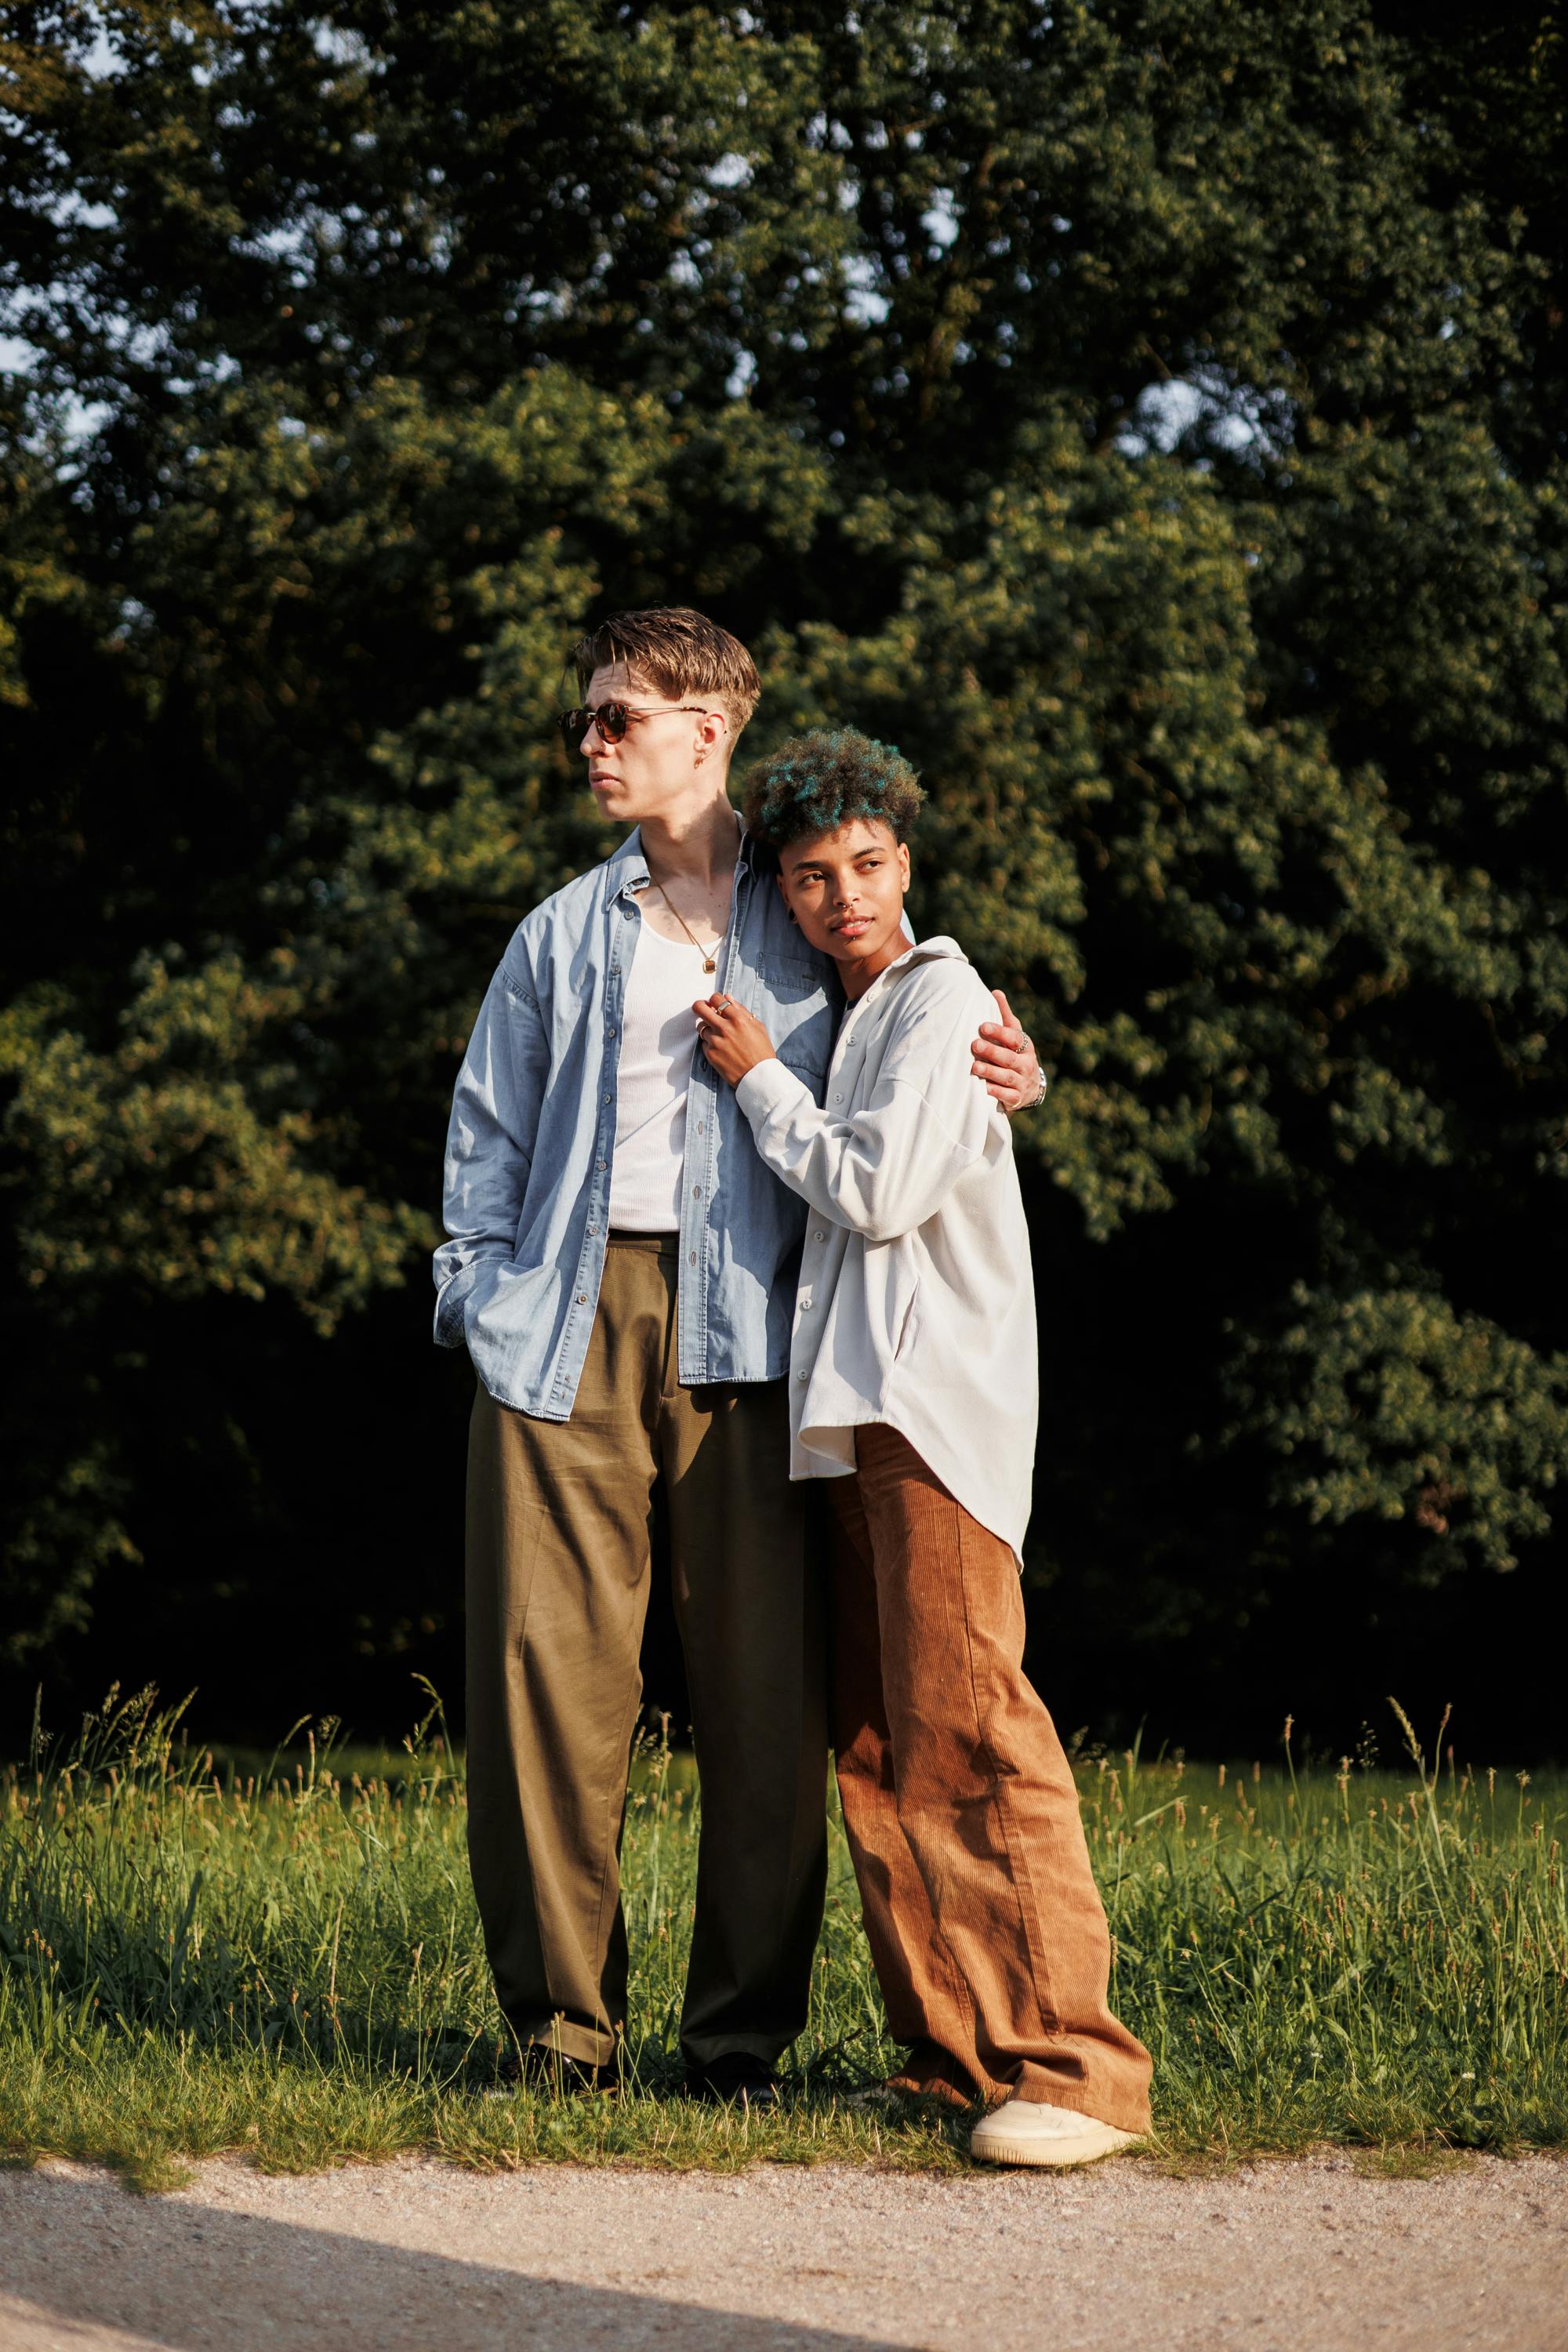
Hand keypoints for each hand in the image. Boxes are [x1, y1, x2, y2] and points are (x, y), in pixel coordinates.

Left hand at [694, 993, 777, 1086]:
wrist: (758, 1076)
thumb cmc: (761, 1051)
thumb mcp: (758, 1027)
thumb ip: (741, 1010)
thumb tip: (727, 997)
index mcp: (738, 1019)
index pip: (716, 998)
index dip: (714, 999)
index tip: (715, 1003)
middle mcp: (724, 1028)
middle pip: (699, 1008)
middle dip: (700, 1006)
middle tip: (703, 1009)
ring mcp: (715, 1041)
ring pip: (701, 1027)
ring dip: (707, 1028)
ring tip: (719, 1035)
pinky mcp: (710, 1054)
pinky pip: (704, 1042)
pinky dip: (710, 1043)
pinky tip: (721, 1048)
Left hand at [972, 988, 1044, 1113]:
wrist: (1029, 1087)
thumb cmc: (1015, 1054)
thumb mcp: (1014, 1036)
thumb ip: (1004, 1016)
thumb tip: (996, 992)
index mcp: (1026, 1047)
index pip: (1015, 1038)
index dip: (1000, 1032)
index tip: (983, 1026)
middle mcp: (1026, 1064)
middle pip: (1010, 1058)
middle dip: (992, 1051)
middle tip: (974, 1045)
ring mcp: (1022, 1082)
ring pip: (1007, 1077)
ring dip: (990, 1072)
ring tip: (974, 1067)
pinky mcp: (1016, 1099)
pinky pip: (1006, 1096)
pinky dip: (994, 1092)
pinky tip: (982, 1087)